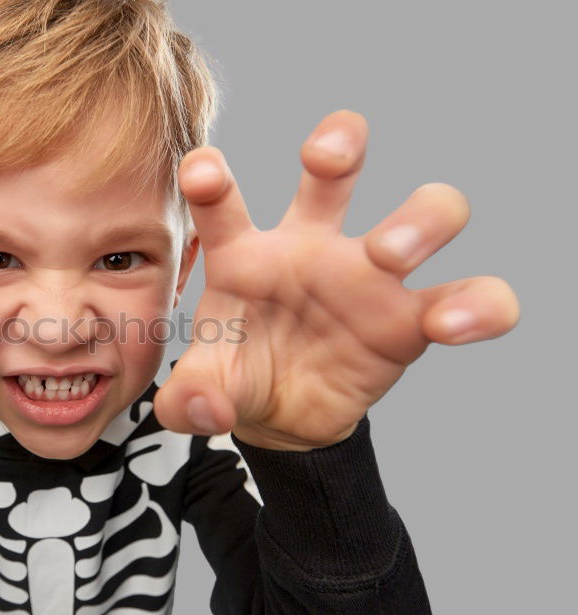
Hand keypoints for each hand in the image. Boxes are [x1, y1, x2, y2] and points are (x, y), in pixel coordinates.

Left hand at [154, 110, 520, 450]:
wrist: (284, 417)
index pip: (223, 205)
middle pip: (334, 172)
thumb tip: (207, 410)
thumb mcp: (203, 392)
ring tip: (389, 254)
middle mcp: (310, 249)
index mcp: (246, 256)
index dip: (210, 179)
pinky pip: (469, 296)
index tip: (202, 169)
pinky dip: (477, 304)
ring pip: (422, 215)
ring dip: (417, 221)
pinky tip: (451, 324)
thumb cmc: (238, 378)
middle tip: (328, 160)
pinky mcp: (413, 319)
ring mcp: (369, 277)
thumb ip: (189, 400)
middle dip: (339, 147)